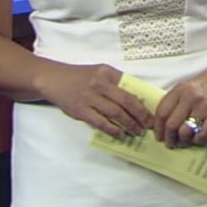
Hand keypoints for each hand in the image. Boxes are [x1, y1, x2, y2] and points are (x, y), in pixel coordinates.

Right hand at [36, 62, 152, 139]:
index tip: (152, 111)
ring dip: (129, 124)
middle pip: (126, 100)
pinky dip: (112, 129)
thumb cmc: (80, 77)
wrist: (54, 79)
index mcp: (107, 72)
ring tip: (137, 131)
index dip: (143, 101)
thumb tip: (137, 99)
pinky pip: (100, 122)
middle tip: (149, 125)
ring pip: (115, 112)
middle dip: (140, 115)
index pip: (130, 87)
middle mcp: (99, 83)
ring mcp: (90, 97)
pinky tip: (120, 134)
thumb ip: (115, 83)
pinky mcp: (81, 110)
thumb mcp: (99, 72)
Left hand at [153, 63, 206, 148]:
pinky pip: (202, 135)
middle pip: (171, 125)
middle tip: (171, 144)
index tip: (159, 136)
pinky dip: (197, 141)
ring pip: (185, 132)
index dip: (158, 128)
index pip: (161, 113)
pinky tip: (198, 138)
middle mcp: (190, 98)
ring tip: (185, 141)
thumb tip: (163, 124)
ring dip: (183, 141)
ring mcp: (204, 107)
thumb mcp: (186, 87)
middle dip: (169, 139)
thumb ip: (175, 102)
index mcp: (179, 90)